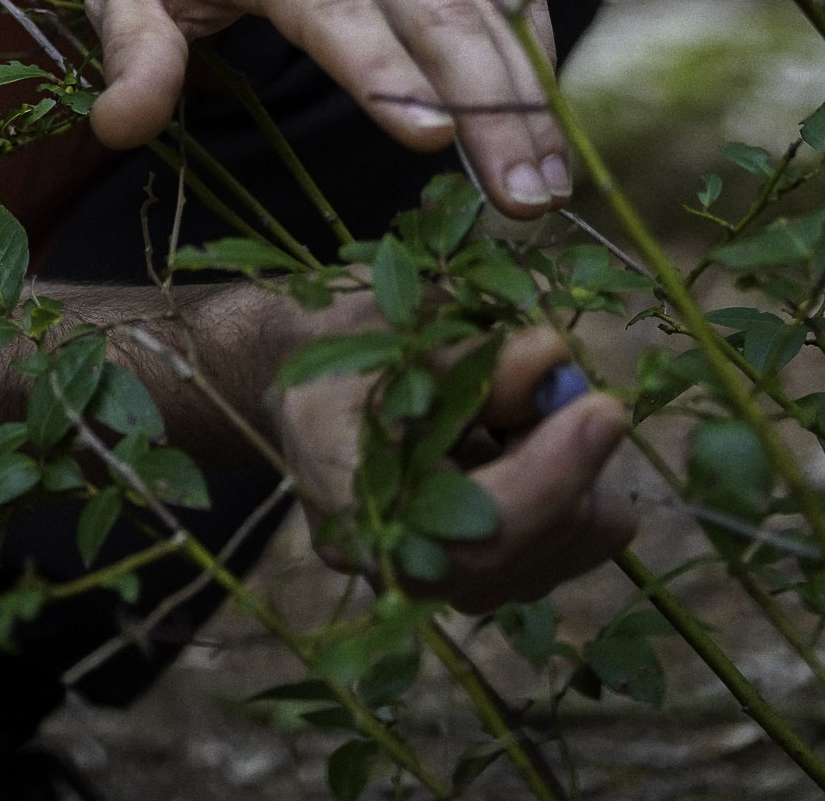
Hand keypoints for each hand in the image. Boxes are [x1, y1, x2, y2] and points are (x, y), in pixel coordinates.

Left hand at [84, 0, 570, 218]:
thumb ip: (133, 56)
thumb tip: (121, 129)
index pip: (334, 6)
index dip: (385, 69)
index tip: (433, 137)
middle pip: (434, 10)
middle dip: (490, 105)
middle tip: (526, 199)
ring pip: (482, 0)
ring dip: (527, 90)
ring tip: (551, 181)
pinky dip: (533, 43)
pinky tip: (547, 117)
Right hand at [269, 315, 636, 608]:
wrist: (313, 383)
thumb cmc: (344, 347)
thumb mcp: (395, 329)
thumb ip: (471, 354)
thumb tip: (555, 359)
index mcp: (357, 511)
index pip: (481, 532)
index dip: (553, 474)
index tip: (605, 408)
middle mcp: (400, 576)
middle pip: (541, 540)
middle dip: (567, 451)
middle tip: (540, 375)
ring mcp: (448, 589)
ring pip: (573, 544)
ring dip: (572, 466)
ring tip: (514, 410)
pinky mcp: (488, 581)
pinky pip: (575, 543)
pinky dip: (573, 485)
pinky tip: (520, 443)